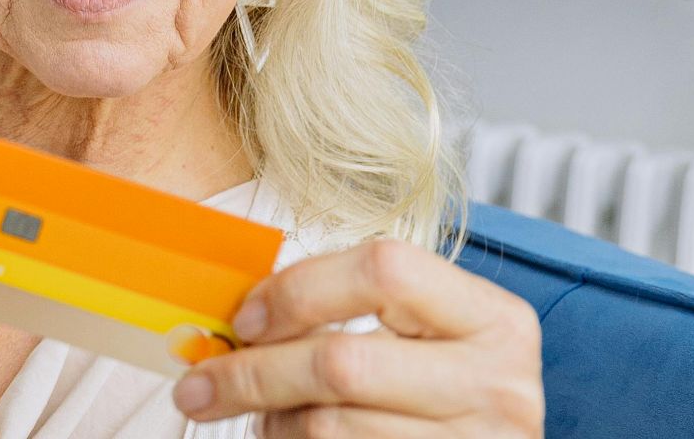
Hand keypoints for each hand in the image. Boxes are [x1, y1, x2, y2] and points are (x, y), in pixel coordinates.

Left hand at [172, 239, 543, 436]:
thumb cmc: (446, 386)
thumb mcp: (423, 333)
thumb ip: (349, 308)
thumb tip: (237, 316)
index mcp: (492, 318)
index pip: (384, 270)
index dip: (300, 289)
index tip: (246, 317)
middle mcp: (494, 383)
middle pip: (342, 362)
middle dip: (254, 372)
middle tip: (198, 385)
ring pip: (329, 427)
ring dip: (272, 420)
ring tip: (260, 413)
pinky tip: (290, 436)